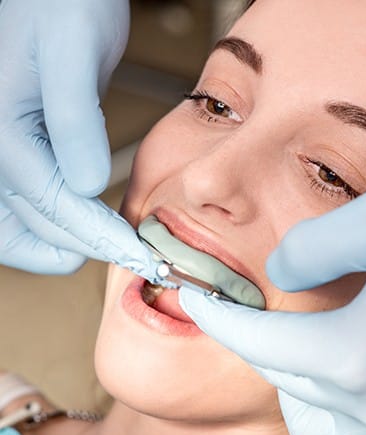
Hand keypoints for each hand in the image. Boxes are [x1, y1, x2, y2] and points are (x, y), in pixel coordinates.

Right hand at [0, 0, 154, 276]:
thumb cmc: (59, 5)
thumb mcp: (72, 51)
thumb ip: (74, 118)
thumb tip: (88, 185)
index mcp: (2, 128)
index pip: (52, 202)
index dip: (97, 234)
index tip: (136, 253)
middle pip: (34, 222)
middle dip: (84, 246)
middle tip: (131, 261)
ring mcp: (0, 153)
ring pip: (17, 226)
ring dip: (60, 247)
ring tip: (107, 253)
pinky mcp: (15, 152)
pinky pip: (22, 207)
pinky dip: (52, 228)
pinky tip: (83, 231)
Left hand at [180, 179, 365, 434]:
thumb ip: (315, 247)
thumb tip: (281, 274)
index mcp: (354, 354)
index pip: (255, 342)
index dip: (216, 317)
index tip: (193, 298)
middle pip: (281, 377)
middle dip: (249, 341)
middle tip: (236, 308)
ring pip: (315, 411)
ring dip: (290, 374)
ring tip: (289, 333)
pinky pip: (357, 423)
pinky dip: (332, 394)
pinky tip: (340, 357)